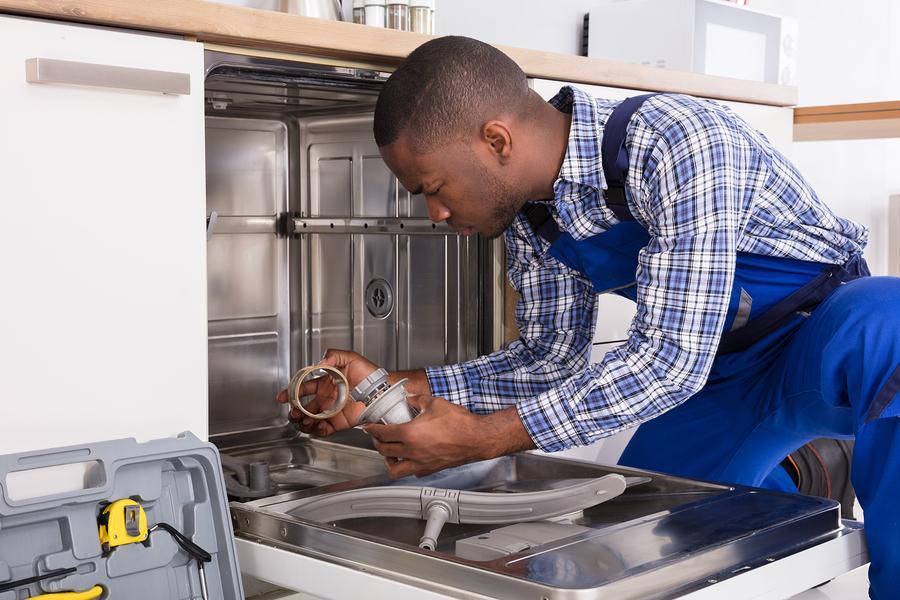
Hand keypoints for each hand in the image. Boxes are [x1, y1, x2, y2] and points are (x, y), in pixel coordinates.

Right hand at [275, 349, 378, 436]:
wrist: (380, 390)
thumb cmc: (368, 373)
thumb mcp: (350, 358)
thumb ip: (333, 356)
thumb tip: (319, 363)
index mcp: (324, 383)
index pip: (303, 388)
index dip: (291, 392)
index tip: (283, 396)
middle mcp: (325, 398)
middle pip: (303, 407)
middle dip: (295, 411)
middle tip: (294, 413)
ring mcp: (331, 411)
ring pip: (310, 420)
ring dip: (303, 422)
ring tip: (305, 420)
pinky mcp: (338, 423)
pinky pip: (323, 430)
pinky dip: (317, 430)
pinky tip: (316, 425)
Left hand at [364, 396, 535, 477]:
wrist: (476, 438)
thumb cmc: (460, 423)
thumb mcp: (435, 403)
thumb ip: (417, 400)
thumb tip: (410, 399)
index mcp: (410, 434)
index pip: (383, 434)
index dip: (372, 430)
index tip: (369, 427)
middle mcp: (413, 451)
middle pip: (385, 451)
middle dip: (377, 443)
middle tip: (377, 437)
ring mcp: (421, 463)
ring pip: (395, 469)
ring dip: (389, 461)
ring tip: (390, 453)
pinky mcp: (431, 469)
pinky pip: (412, 472)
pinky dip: (407, 467)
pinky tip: (410, 458)